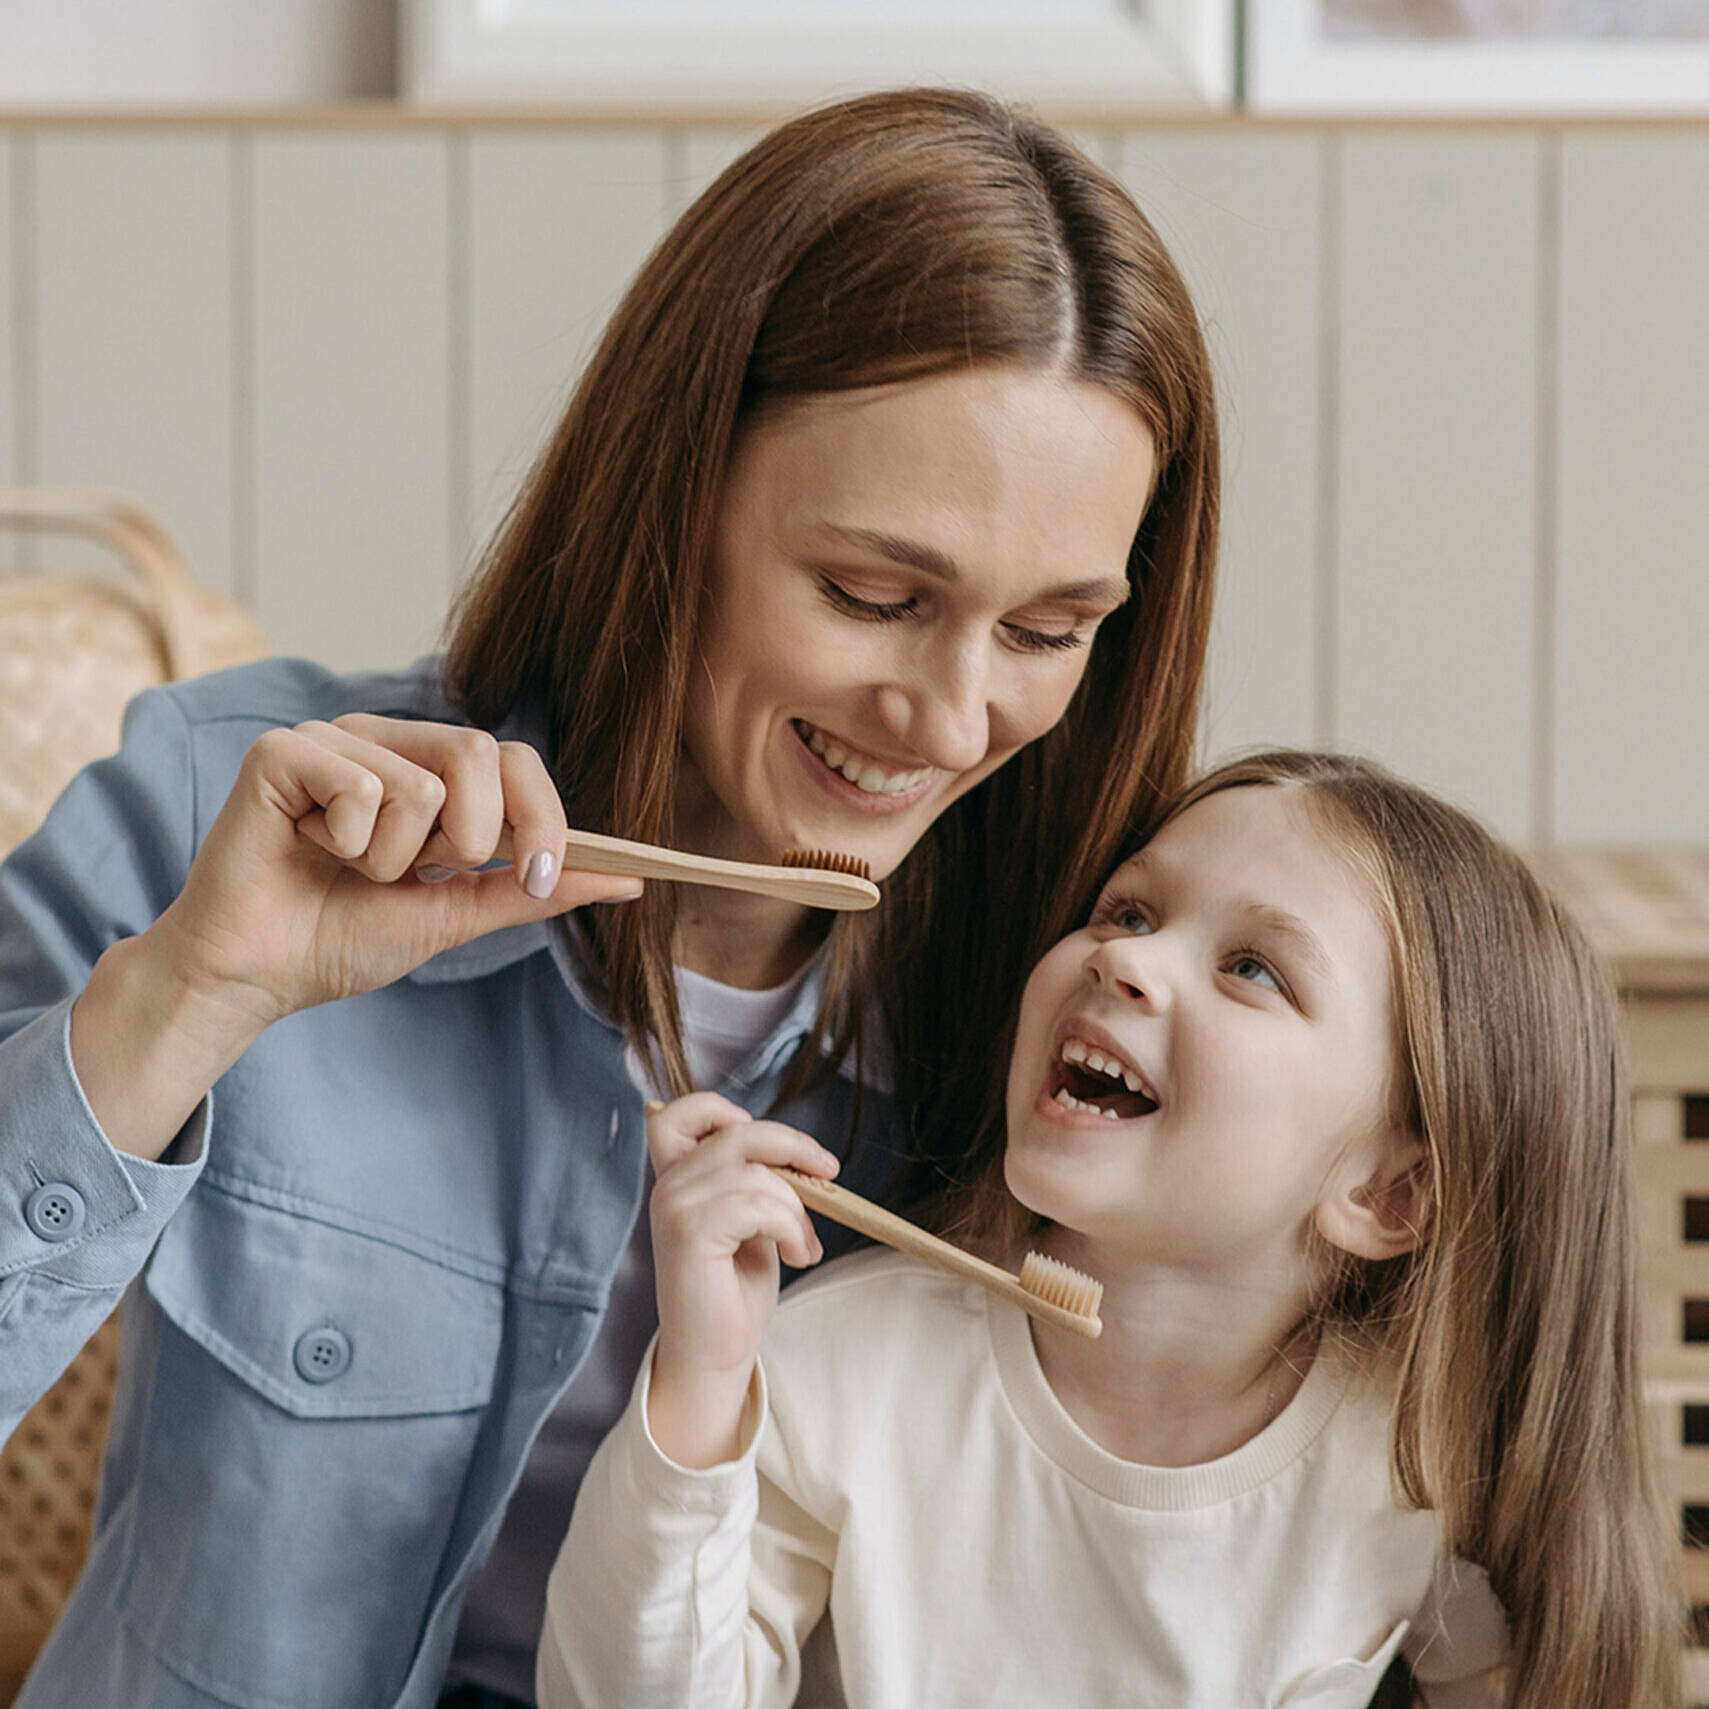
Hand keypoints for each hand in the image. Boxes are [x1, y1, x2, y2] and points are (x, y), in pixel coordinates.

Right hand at [70, 715, 641, 1162]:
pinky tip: (308, 850)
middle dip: (472, 837)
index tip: (541, 877)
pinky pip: (360, 787)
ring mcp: (333, 738)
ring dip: (395, 857)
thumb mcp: (459, 912)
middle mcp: (386, 739)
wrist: (258, 976)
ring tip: (349, 867)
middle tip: (419, 875)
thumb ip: (535, 888)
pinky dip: (347, 843)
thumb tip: (629, 879)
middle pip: (480, 751)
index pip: (516, 757)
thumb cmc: (344, 937)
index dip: (543, 818)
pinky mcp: (282, 751)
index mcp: (430, 768)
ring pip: (422, 783)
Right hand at [644, 1093, 838, 1466]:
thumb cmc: (734, 1289)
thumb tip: (798, 1154)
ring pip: (758, 1173)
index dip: (718, 1108)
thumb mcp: (751, 1220)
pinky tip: (797, 1255)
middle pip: (738, 1132)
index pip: (675, 1114)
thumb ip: (755, 1180)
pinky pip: (760, 1204)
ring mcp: (675, 1207)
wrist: (715, 1354)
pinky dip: (791, 1227)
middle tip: (829, 1174)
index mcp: (676, 1180)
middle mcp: (668, 1187)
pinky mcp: (690, 1233)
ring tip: (805, 1245)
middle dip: (793, 1148)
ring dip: (797, 1209)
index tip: (768, 1141)